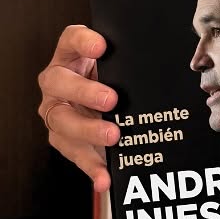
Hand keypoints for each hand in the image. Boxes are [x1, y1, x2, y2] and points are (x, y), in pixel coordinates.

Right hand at [37, 25, 118, 195]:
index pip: (70, 40)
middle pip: (59, 82)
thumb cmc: (112, 78)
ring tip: (112, 136)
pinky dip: (91, 168)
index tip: (101, 46)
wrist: (102, 101)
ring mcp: (56, 110)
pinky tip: (104, 178)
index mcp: (70, 55)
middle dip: (84, 92)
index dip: (83, 41)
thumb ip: (128, 61)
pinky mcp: (62, 138)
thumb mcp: (118, 66)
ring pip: (62, 121)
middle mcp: (57, 81)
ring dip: (87, 130)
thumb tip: (162, 63)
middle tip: (111, 100)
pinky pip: (75, 154)